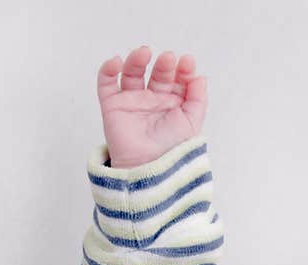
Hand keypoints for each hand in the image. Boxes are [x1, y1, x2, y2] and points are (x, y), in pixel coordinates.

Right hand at [96, 46, 207, 167]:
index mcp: (173, 103)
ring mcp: (132, 101)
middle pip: (157, 74)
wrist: (150, 168)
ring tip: (144, 52)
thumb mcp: (192, 122)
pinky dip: (108, 70)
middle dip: (164, 65)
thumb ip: (198, 99)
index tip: (187, 62)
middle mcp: (152, 100)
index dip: (182, 69)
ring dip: (137, 60)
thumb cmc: (173, 149)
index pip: (177, 79)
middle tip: (169, 59)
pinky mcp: (112, 106)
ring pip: (132, 73)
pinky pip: (107, 84)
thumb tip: (200, 77)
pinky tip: (116, 62)